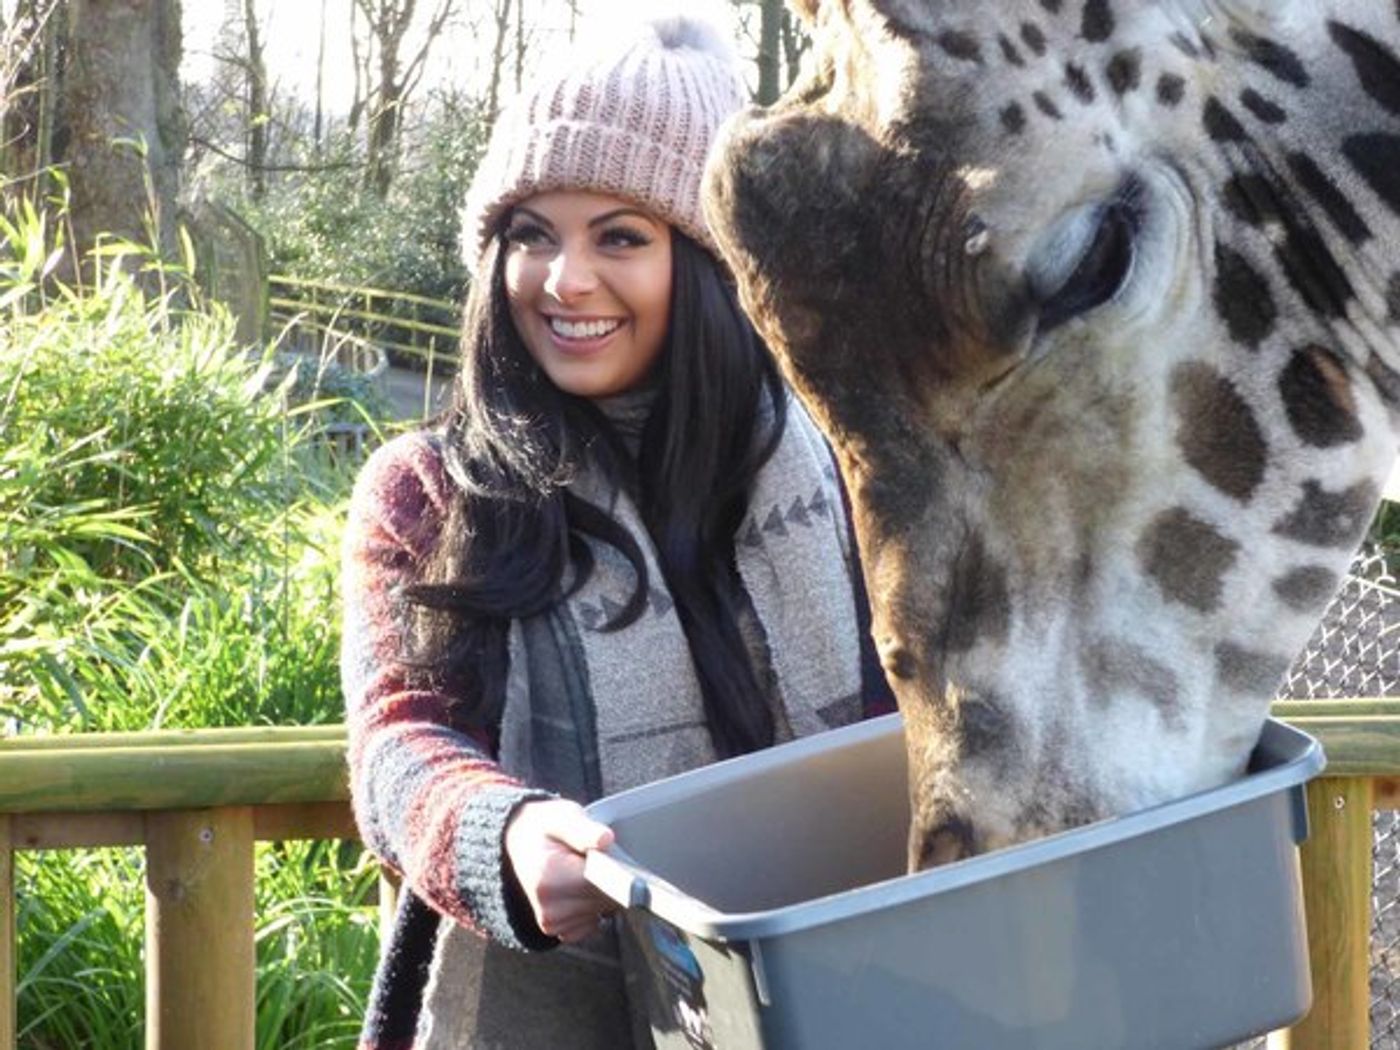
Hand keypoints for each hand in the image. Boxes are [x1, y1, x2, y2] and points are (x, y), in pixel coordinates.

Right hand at [504, 799, 616, 943]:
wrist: (519, 845)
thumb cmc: (546, 828)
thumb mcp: (563, 816)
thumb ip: (583, 829)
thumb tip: (606, 839)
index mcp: (548, 876)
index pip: (603, 883)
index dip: (622, 873)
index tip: (627, 866)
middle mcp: (548, 906)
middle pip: (606, 899)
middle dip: (613, 880)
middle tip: (596, 858)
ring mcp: (551, 922)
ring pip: (603, 912)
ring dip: (603, 893)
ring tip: (583, 871)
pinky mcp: (556, 930)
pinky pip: (593, 923)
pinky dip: (593, 907)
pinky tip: (580, 888)